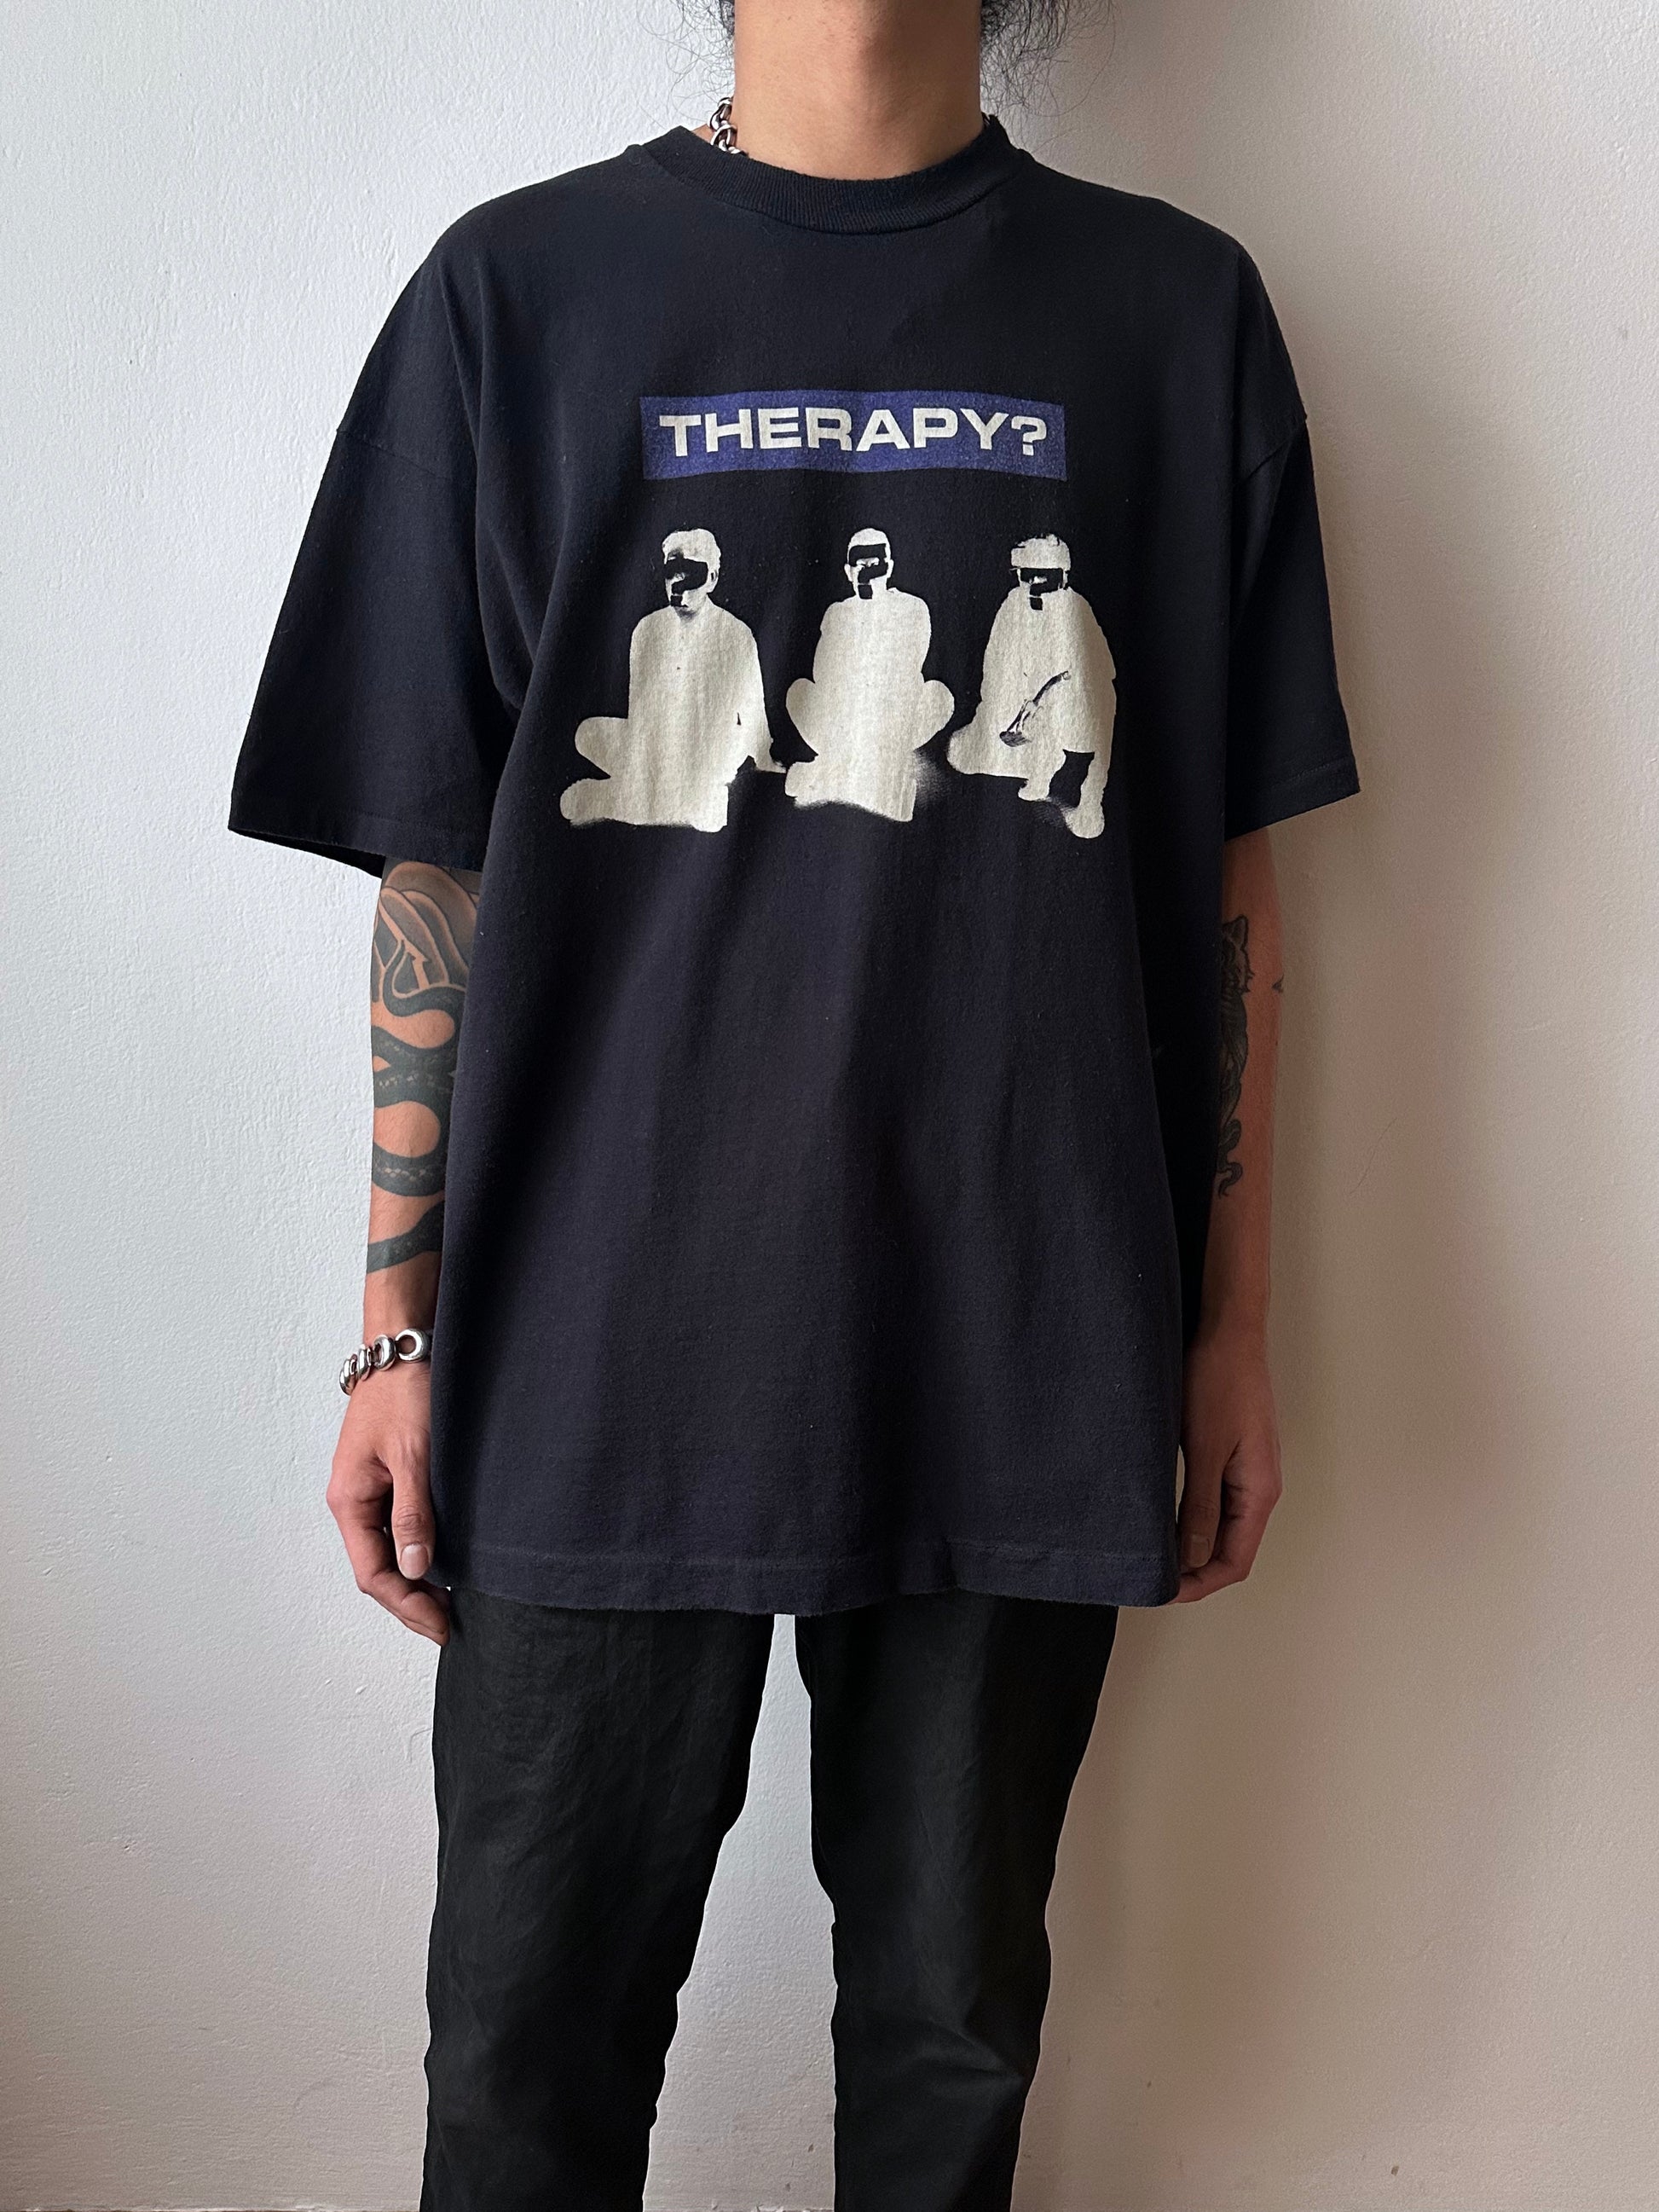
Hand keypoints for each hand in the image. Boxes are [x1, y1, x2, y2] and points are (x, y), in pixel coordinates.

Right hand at [327, 1359, 448, 1643]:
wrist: (404, 1346)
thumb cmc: (405, 1393)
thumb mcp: (414, 1456)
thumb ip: (413, 1513)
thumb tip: (417, 1570)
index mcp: (349, 1500)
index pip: (373, 1573)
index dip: (407, 1605)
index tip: (440, 1626)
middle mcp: (353, 1501)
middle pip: (377, 1569)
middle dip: (410, 1601)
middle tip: (449, 1625)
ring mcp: (368, 1490)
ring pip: (387, 1550)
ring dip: (414, 1579)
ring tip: (450, 1603)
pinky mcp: (387, 1477)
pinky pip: (397, 1527)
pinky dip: (417, 1550)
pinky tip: (443, 1561)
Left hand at [1175, 1321, 1281, 1601]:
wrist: (1228, 1332)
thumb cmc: (1219, 1381)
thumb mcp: (1204, 1449)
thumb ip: (1199, 1507)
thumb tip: (1192, 1559)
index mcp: (1260, 1491)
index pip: (1235, 1561)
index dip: (1201, 1584)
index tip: (1164, 1592)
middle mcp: (1260, 1487)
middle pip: (1231, 1550)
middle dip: (1195, 1572)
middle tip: (1153, 1580)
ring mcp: (1249, 1471)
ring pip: (1223, 1528)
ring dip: (1193, 1547)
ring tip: (1156, 1557)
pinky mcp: (1234, 1455)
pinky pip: (1218, 1502)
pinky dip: (1194, 1520)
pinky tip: (1166, 1520)